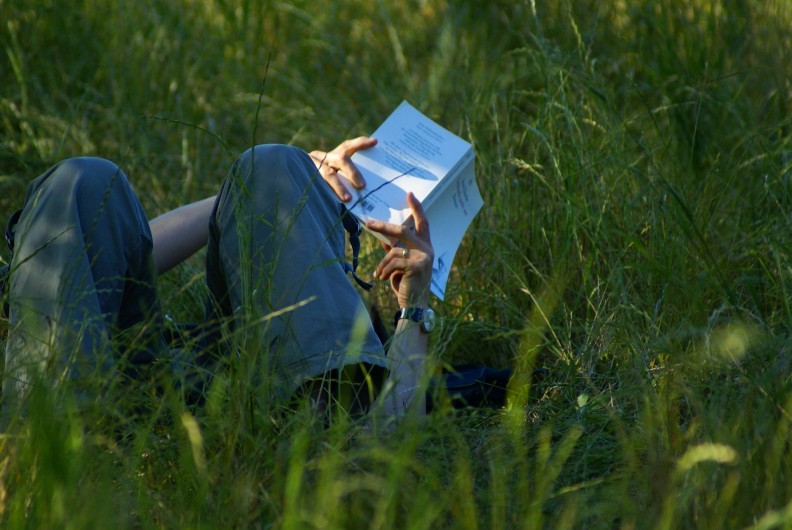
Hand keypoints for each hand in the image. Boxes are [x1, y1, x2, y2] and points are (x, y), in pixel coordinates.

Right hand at [309, 136, 376, 201]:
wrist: (295, 180)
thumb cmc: (328, 178)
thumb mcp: (338, 172)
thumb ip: (352, 170)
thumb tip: (370, 167)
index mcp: (334, 154)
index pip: (349, 145)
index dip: (361, 143)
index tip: (374, 142)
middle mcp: (324, 157)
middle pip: (341, 159)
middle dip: (353, 172)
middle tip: (362, 186)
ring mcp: (313, 166)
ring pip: (328, 174)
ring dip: (339, 187)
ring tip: (348, 198)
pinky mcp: (306, 177)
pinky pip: (317, 185)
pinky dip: (327, 194)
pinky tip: (335, 203)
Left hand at [366, 192, 433, 307]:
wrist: (413, 305)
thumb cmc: (406, 283)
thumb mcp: (400, 264)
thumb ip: (394, 248)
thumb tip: (382, 236)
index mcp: (425, 246)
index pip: (423, 223)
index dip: (417, 208)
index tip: (410, 194)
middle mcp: (427, 249)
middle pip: (403, 230)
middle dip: (383, 227)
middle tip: (368, 222)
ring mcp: (424, 257)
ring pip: (394, 250)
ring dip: (382, 263)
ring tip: (379, 274)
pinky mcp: (417, 265)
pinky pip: (393, 261)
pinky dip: (384, 269)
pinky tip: (383, 279)